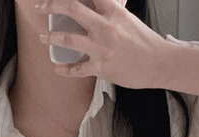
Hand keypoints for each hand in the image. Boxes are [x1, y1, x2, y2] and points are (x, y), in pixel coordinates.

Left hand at [35, 0, 170, 88]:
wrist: (158, 64)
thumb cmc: (144, 42)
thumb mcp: (127, 19)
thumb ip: (111, 12)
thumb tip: (97, 6)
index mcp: (113, 11)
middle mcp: (105, 26)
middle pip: (72, 9)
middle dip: (51, 6)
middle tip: (40, 6)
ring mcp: (101, 48)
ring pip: (68, 39)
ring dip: (51, 37)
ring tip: (42, 37)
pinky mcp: (101, 68)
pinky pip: (77, 69)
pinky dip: (64, 69)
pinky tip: (56, 68)